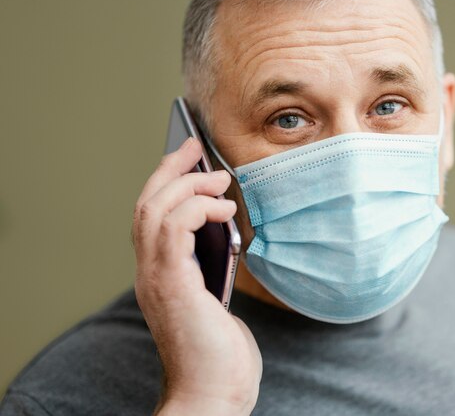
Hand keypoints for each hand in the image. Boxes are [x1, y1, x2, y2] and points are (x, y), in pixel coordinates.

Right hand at [132, 137, 261, 414]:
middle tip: (196, 147)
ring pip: (155, 210)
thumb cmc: (218, 354)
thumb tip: (226, 232)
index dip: (166, 183)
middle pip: (146, 205)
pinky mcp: (173, 285)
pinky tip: (223, 209)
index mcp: (160, 274)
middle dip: (170, 170)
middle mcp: (149, 273)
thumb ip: (212, 267)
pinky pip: (173, 229)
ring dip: (187, 186)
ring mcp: (156, 279)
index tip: (188, 159)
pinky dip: (196, 209)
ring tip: (220, 179)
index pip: (152, 217)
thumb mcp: (216, 299)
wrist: (213, 394)